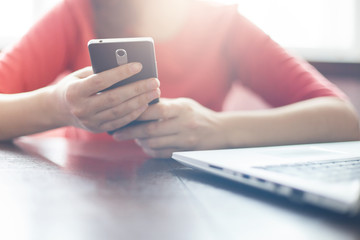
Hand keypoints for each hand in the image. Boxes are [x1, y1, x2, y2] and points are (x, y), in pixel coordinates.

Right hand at [50, 63, 160, 131]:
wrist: (58, 109)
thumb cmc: (74, 86)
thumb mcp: (80, 76)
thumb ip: (99, 71)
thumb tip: (126, 65)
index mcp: (74, 91)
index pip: (101, 81)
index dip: (121, 73)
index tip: (139, 65)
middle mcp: (81, 108)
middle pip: (115, 98)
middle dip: (137, 89)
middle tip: (155, 81)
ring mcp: (89, 121)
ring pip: (119, 112)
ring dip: (140, 102)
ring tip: (154, 92)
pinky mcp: (97, 129)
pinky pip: (119, 122)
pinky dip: (134, 114)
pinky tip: (145, 105)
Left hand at [112, 98, 226, 157]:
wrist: (220, 131)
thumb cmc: (198, 114)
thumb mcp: (184, 104)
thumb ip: (165, 105)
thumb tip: (141, 104)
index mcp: (182, 108)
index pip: (156, 110)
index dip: (137, 113)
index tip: (123, 114)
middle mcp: (184, 124)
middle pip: (151, 130)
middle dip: (131, 132)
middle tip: (117, 133)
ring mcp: (185, 140)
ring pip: (155, 143)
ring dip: (140, 142)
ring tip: (132, 138)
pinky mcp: (185, 152)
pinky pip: (162, 154)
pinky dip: (150, 150)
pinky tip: (145, 146)